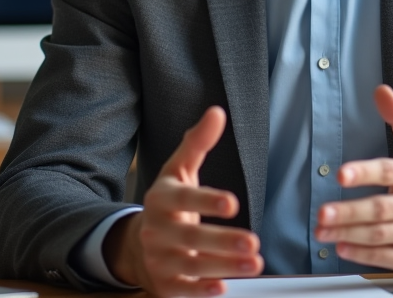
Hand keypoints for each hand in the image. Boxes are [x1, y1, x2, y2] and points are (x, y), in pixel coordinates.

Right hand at [104, 106, 262, 297]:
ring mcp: (160, 259)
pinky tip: (224, 288)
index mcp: (162, 198)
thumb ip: (198, 143)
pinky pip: (184, 290)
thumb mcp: (179, 170)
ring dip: (225, 266)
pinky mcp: (165, 284)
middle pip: (191, 238)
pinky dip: (202, 290)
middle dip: (223, 242)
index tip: (233, 203)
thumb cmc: (168, 202)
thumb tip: (217, 112)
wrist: (136, 243)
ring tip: (255, 262)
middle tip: (254, 242)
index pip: (185, 198)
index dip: (207, 201)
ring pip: (192, 266)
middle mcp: (157, 229)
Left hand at [314, 85, 392, 273]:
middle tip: (322, 212)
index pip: (391, 172)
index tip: (340, 175)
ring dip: (347, 233)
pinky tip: (341, 246)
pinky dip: (360, 254)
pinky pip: (384, 257)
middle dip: (349, 212)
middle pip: (382, 209)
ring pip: (380, 235)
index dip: (364, 173)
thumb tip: (381, 91)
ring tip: (322, 229)